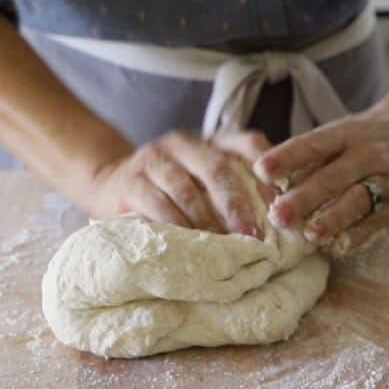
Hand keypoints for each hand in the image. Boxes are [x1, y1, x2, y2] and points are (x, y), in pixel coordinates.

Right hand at [84, 129, 271, 236]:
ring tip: (223, 247)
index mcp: (209, 141)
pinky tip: (190, 245)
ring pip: (187, 189)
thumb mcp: (201, 183)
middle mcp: (183, 143)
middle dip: (238, 204)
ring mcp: (154, 159)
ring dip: (208, 222)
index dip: (268, 172)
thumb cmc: (169, 191)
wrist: (109, 185)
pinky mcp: (131, 181)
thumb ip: (233, 191)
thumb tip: (277, 221)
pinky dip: (177, 227)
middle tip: (253, 236)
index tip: (279, 203)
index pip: (247, 142)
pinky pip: (159, 205)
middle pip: (217, 168)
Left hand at [253, 99, 388, 250]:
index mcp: (347, 133)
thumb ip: (311, 157)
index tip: (261, 170)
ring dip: (332, 220)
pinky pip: (377, 220)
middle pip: (333, 177)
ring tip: (309, 235)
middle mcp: (369, 153)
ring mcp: (387, 178)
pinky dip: (357, 234)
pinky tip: (338, 246)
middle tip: (278, 215)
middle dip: (304, 198)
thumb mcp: (341, 132)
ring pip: (357, 201)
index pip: (314, 144)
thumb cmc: (367, 134)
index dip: (288, 157)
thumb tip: (272, 183)